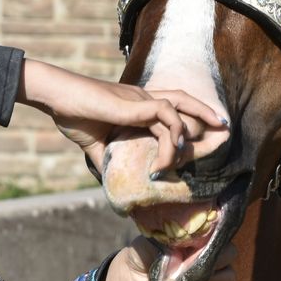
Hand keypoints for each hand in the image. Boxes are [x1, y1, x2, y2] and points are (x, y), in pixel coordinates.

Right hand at [17, 59, 224, 173]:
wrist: (57, 98)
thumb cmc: (73, 114)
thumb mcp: (96, 145)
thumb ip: (109, 161)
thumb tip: (113, 183)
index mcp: (135, 106)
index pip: (169, 108)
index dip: (187, 117)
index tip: (199, 135)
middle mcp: (142, 99)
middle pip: (182, 100)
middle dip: (205, 112)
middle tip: (223, 126)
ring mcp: (140, 100)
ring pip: (177, 112)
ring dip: (183, 139)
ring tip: (178, 162)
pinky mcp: (135, 105)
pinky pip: (166, 116)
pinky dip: (172, 136)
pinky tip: (167, 155)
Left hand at [101, 236, 238, 280]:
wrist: (133, 275)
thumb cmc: (145, 250)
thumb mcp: (153, 240)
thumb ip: (169, 241)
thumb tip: (181, 253)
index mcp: (202, 235)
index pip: (223, 235)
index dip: (212, 244)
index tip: (192, 252)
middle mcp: (212, 254)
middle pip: (231, 257)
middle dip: (210, 263)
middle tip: (187, 269)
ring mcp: (212, 277)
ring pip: (225, 280)